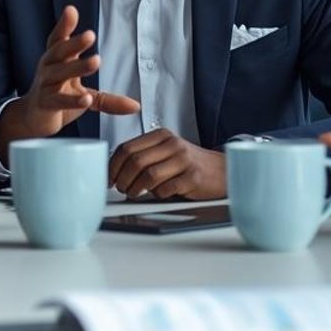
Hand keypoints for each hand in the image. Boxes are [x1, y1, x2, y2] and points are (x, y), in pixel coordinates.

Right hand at [0, 6, 139, 160]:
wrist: (34, 121)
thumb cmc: (57, 99)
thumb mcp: (84, 94)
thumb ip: (108, 99)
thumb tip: (136, 106)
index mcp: (57, 60)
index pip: (58, 39)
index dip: (64, 25)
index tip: (71, 10)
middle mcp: (49, 69)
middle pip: (60, 52)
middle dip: (75, 43)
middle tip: (91, 34)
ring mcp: (45, 86)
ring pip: (59, 73)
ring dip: (77, 66)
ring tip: (95, 60)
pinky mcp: (44, 104)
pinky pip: (58, 100)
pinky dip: (72, 100)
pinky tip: (86, 98)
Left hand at [107, 129, 226, 199]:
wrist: (221, 170)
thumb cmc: (188, 164)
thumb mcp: (166, 151)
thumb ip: (144, 155)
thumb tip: (115, 170)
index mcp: (161, 135)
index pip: (127, 148)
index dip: (113, 166)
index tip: (109, 178)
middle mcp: (172, 144)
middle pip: (135, 161)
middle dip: (122, 179)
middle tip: (121, 188)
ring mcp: (184, 160)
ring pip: (148, 175)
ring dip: (136, 189)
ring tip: (135, 193)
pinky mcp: (192, 177)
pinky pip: (165, 189)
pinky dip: (157, 194)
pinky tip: (159, 194)